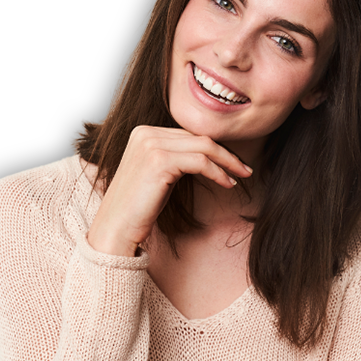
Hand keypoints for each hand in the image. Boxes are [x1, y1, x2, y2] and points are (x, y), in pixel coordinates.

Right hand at [86, 126, 252, 256]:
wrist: (116, 228)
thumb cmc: (139, 208)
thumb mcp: (158, 174)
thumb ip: (175, 157)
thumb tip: (208, 154)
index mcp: (143, 132)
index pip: (188, 134)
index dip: (213, 148)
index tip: (232, 163)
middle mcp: (145, 133)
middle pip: (198, 137)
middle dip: (225, 153)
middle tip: (245, 168)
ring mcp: (151, 145)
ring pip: (203, 146)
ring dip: (227, 162)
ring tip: (241, 176)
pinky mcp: (159, 161)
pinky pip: (200, 162)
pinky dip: (218, 172)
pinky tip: (228, 184)